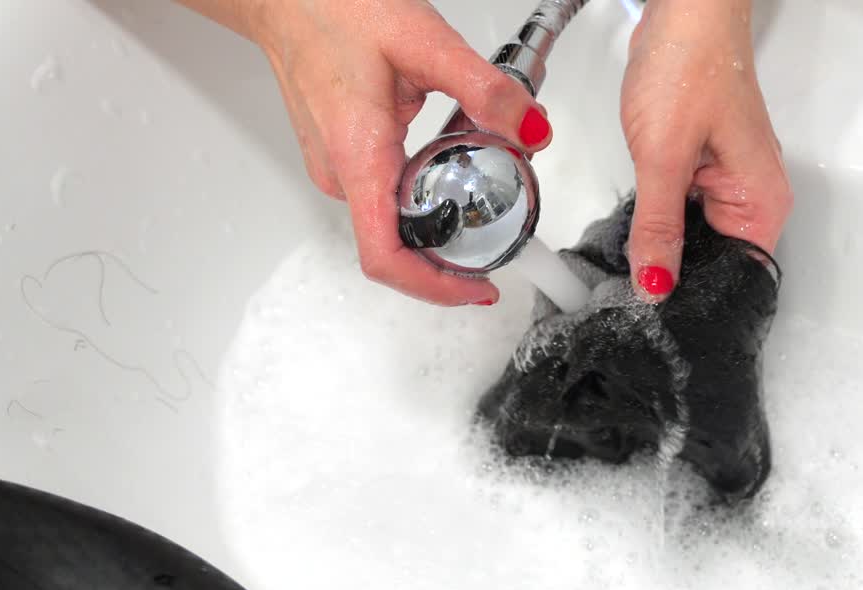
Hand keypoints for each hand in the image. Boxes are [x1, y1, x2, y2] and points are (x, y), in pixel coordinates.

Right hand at [178, 0, 552, 305]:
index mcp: (359, 156)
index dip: (435, 287)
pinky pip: (385, 193)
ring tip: (482, 179)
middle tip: (502, 225)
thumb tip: (530, 129)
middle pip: (401, 246)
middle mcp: (342, 174)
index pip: (388, 257)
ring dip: (442, 214)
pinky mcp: (340, 156)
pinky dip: (423, 189)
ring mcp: (337, 169)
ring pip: (395, 218)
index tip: (478, 288)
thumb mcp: (423, 41)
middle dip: (456, 246)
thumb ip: (482, 88)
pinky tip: (447, 155)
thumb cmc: (332, 8)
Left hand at [621, 0, 792, 299]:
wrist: (683, 12)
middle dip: (676, 276)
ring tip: (629, 259)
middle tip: (631, 290)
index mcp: (760, 201)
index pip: (738, 276)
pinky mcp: (701, 169)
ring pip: (693, 240)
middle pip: (715, 264)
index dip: (699, 298)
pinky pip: (681, 212)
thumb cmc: (689, 64)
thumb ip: (658, 226)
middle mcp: (750, 197)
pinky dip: (658, 220)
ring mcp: (725, 183)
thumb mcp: (663, 155)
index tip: (658, 312)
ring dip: (664, 248)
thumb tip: (655, 283)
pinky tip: (636, 227)